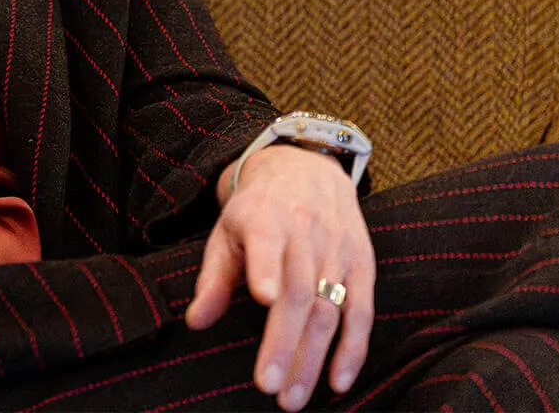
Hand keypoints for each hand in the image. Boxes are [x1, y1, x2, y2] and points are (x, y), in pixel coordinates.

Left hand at [184, 145, 374, 410]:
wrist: (307, 169)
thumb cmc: (258, 211)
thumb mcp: (227, 232)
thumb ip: (214, 278)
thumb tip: (196, 322)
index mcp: (266, 218)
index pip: (268, 244)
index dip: (267, 268)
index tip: (264, 298)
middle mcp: (306, 232)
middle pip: (301, 292)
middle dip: (286, 343)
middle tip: (270, 388)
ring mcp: (339, 249)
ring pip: (331, 308)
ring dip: (315, 358)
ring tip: (295, 398)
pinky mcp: (363, 264)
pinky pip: (363, 312)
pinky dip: (353, 350)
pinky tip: (338, 383)